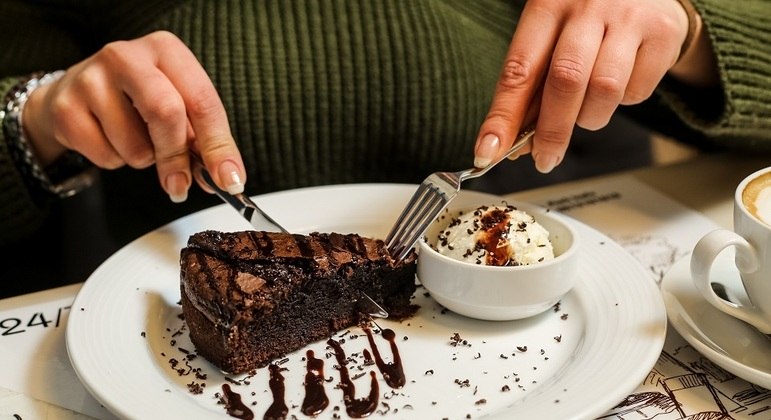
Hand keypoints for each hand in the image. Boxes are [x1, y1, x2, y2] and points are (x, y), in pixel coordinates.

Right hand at [22, 30, 245, 201]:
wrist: (74, 94)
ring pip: (134, 144)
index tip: (230, 179)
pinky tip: (109, 139)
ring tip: (135, 141)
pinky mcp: (66, 106)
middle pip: (165, 113)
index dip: (219, 145)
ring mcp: (91, 78)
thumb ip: (201, 140)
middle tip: (180, 185)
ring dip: (144, 160)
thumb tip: (224, 177)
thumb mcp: (176, 106)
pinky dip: (115, 161)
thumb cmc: (136, 100)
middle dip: (178, 158)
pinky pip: (106, 156)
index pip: (202, 100)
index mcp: (166, 51)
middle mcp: (128, 56)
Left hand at [473, 0, 708, 173]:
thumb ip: (533, 85)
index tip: (488, 151)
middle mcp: (587, 6)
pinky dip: (623, 101)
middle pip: (565, 82)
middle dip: (551, 131)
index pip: (519, 70)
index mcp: (548, 4)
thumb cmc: (587, 20)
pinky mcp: (662, 33)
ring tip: (588, 110)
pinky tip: (620, 83)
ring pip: (604, 91)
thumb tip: (512, 142)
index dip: (502, 116)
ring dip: (590, 117)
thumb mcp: (552, 38)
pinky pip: (636, 92)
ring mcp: (628, 17)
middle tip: (544, 159)